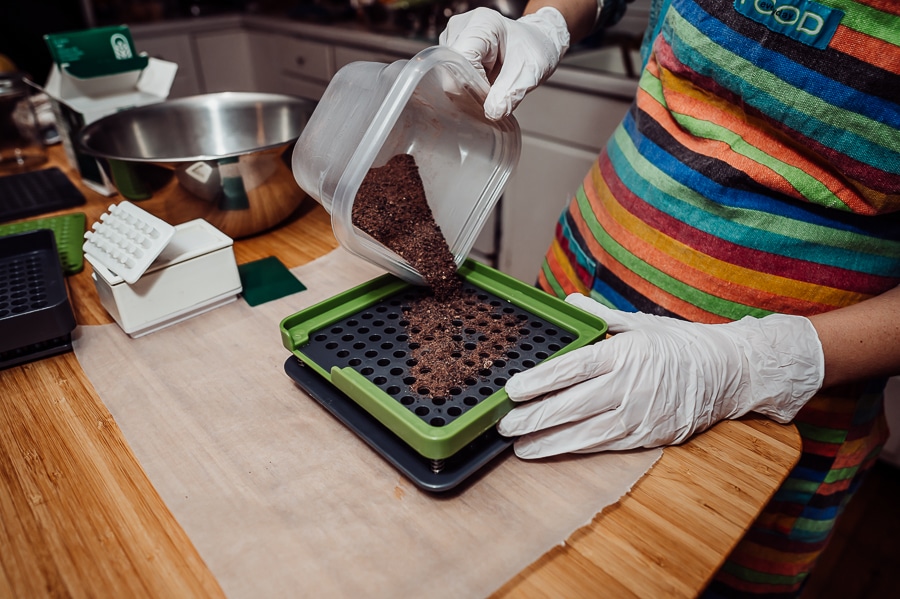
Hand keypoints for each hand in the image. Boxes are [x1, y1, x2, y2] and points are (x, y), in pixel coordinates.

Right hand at [439, 6, 569, 119]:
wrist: (535, 43)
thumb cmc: (534, 50)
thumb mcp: (530, 73)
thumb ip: (511, 92)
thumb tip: (493, 113)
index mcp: (481, 24)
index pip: (462, 61)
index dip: (472, 85)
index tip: (489, 100)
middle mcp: (461, 27)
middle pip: (451, 68)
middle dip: (470, 89)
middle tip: (492, 99)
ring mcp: (453, 37)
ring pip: (449, 75)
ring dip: (468, 88)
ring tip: (491, 87)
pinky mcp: (452, 50)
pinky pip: (451, 75)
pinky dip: (467, 85)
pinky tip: (484, 83)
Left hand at [498, 294, 824, 457]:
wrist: (727, 373)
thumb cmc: (680, 344)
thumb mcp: (640, 322)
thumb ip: (600, 317)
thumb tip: (568, 302)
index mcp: (623, 353)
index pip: (572, 368)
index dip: (539, 381)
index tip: (511, 390)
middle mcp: (627, 386)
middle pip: (571, 406)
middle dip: (533, 418)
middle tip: (503, 424)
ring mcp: (637, 416)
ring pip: (584, 433)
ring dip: (547, 442)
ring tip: (518, 446)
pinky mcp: (646, 437)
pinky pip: (603, 446)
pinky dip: (575, 450)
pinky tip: (552, 450)